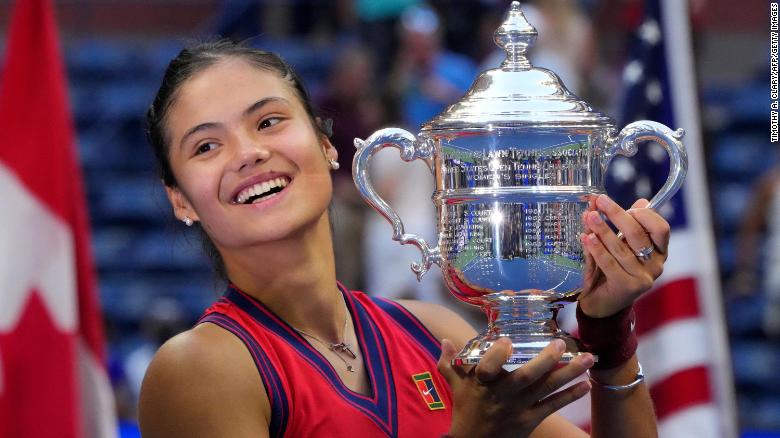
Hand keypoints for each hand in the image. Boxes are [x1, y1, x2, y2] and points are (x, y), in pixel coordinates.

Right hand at [438, 338, 592, 437]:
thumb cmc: (466, 408)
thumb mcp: (455, 384)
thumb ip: (450, 362)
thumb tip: (444, 340)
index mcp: (482, 383)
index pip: (487, 367)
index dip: (497, 355)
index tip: (507, 340)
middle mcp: (502, 395)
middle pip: (525, 377)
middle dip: (544, 361)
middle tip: (561, 343)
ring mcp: (518, 408)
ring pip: (545, 389)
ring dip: (568, 374)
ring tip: (587, 359)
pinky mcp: (530, 419)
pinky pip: (553, 406)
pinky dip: (570, 395)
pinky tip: (586, 384)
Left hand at [578, 194, 669, 316]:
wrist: (601, 304)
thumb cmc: (610, 270)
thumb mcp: (618, 245)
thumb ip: (621, 225)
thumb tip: (625, 200)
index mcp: (658, 252)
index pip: (661, 228)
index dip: (644, 214)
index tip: (625, 205)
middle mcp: (655, 265)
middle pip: (639, 234)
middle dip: (618, 215)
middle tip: (600, 201)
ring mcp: (642, 278)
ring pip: (621, 249)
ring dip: (603, 230)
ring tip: (589, 216)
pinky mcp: (627, 288)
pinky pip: (609, 263)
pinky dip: (596, 249)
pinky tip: (586, 237)